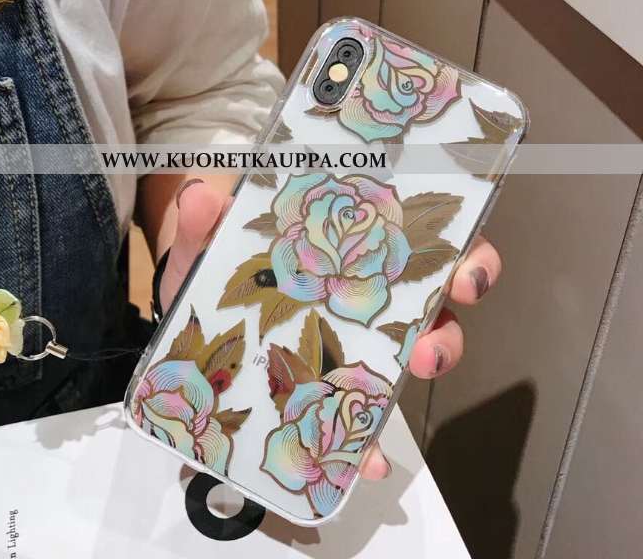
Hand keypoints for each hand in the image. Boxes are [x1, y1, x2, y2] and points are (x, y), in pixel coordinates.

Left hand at [159, 178, 501, 481]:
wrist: (190, 309)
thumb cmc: (215, 260)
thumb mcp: (209, 238)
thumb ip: (205, 220)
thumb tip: (199, 198)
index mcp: (348, 244)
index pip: (418, 238)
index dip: (458, 251)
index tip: (466, 266)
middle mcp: (366, 289)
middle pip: (434, 299)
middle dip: (451, 316)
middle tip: (438, 330)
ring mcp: (354, 339)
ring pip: (414, 352)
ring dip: (428, 363)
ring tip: (413, 372)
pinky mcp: (330, 384)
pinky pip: (362, 415)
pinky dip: (367, 441)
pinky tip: (364, 460)